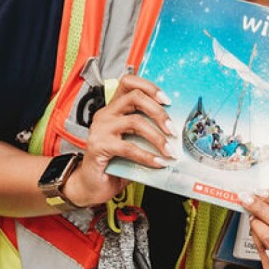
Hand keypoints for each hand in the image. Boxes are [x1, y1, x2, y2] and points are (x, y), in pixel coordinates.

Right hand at [68, 74, 175, 206]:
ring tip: (170, 151)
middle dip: (159, 113)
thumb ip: (149, 134)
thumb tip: (176, 133)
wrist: (92, 185)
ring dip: (157, 137)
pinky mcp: (98, 145)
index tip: (167, 100)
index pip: (129, 82)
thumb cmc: (114, 163)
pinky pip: (129, 147)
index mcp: (114, 108)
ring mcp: (100, 129)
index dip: (150, 87)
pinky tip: (158, 163)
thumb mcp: (135, 143)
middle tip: (174, 131)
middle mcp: (105, 114)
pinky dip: (147, 156)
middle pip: (135, 98)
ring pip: (135, 122)